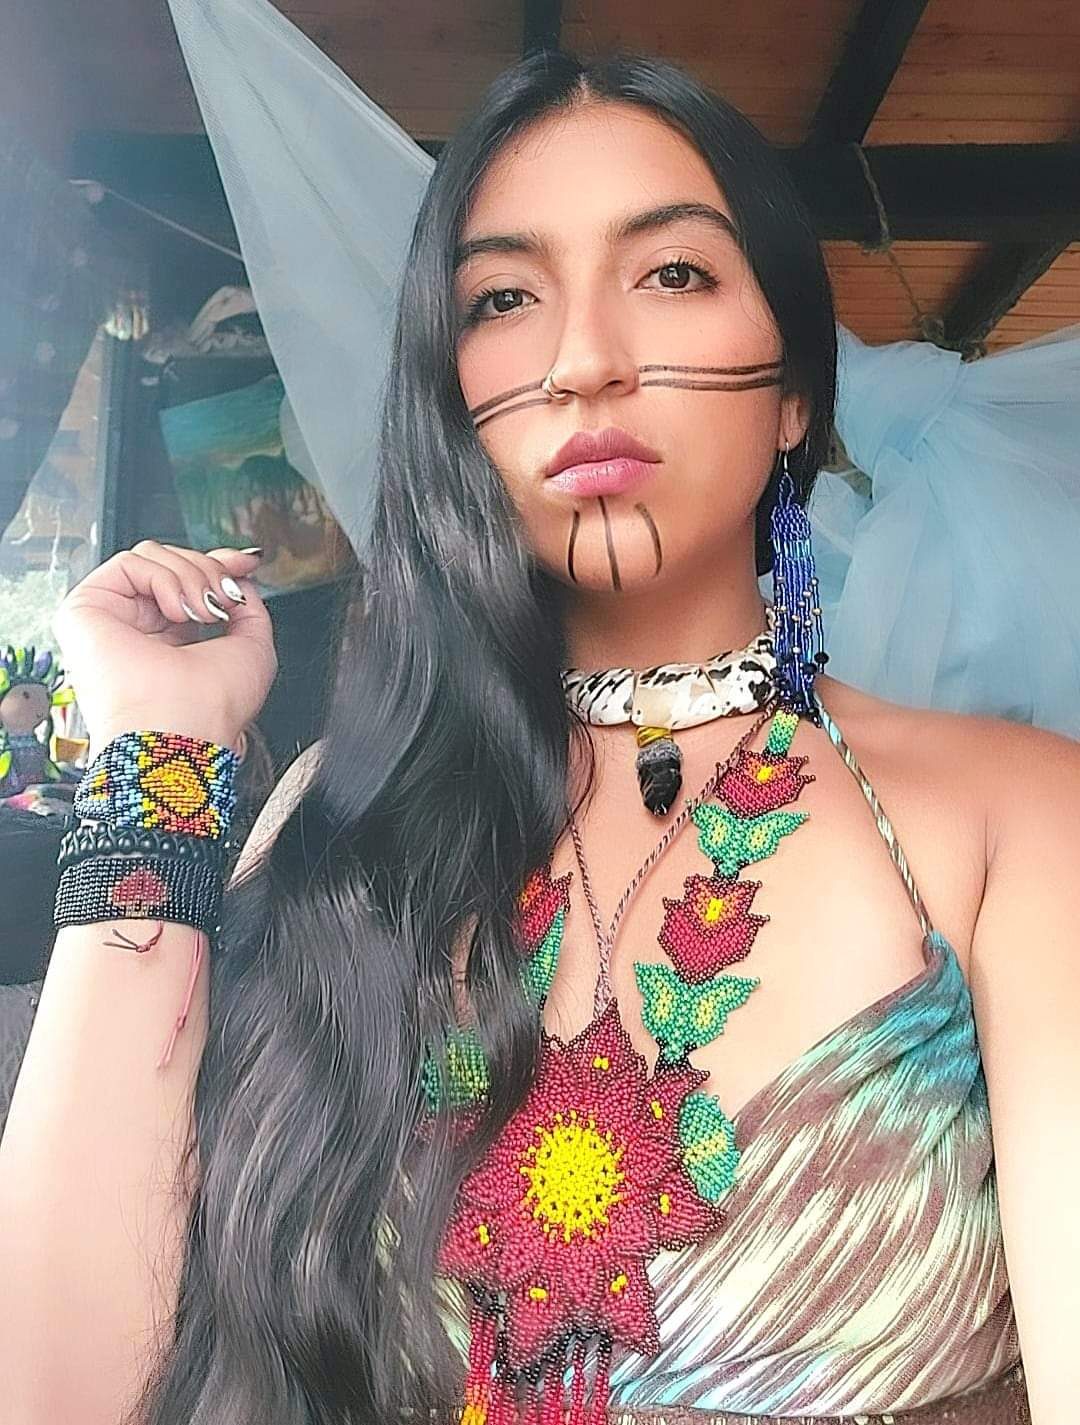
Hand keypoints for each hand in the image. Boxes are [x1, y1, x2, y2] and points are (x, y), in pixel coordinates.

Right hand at [52, 542, 278, 756]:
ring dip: (191, 576)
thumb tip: (239, 574)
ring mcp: (110, 619)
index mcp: (172, 640)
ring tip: (202, 612)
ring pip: (153, 556)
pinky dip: (165, 578)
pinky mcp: (84, 610)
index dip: (218, 564)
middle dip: (209, 570)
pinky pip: (130, 562)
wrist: (182, 731)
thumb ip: (249, 606)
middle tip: (221, 601)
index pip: (187, 581)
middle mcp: (138, 628)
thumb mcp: (254, 648)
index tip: (245, 564)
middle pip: (172, 562)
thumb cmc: (214, 708)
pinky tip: (177, 612)